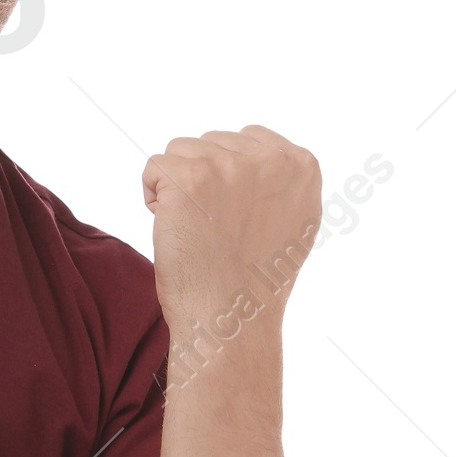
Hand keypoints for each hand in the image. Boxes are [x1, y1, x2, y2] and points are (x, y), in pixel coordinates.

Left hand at [142, 126, 322, 332]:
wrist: (231, 319)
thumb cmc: (255, 282)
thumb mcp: (295, 221)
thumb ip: (281, 181)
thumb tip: (260, 158)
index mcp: (302, 165)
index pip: (246, 137)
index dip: (226, 176)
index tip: (234, 216)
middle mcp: (271, 160)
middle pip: (210, 142)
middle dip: (201, 180)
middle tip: (214, 229)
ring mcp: (231, 167)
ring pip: (179, 152)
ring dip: (176, 188)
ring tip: (196, 229)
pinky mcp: (190, 178)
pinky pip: (153, 168)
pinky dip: (153, 198)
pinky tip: (175, 229)